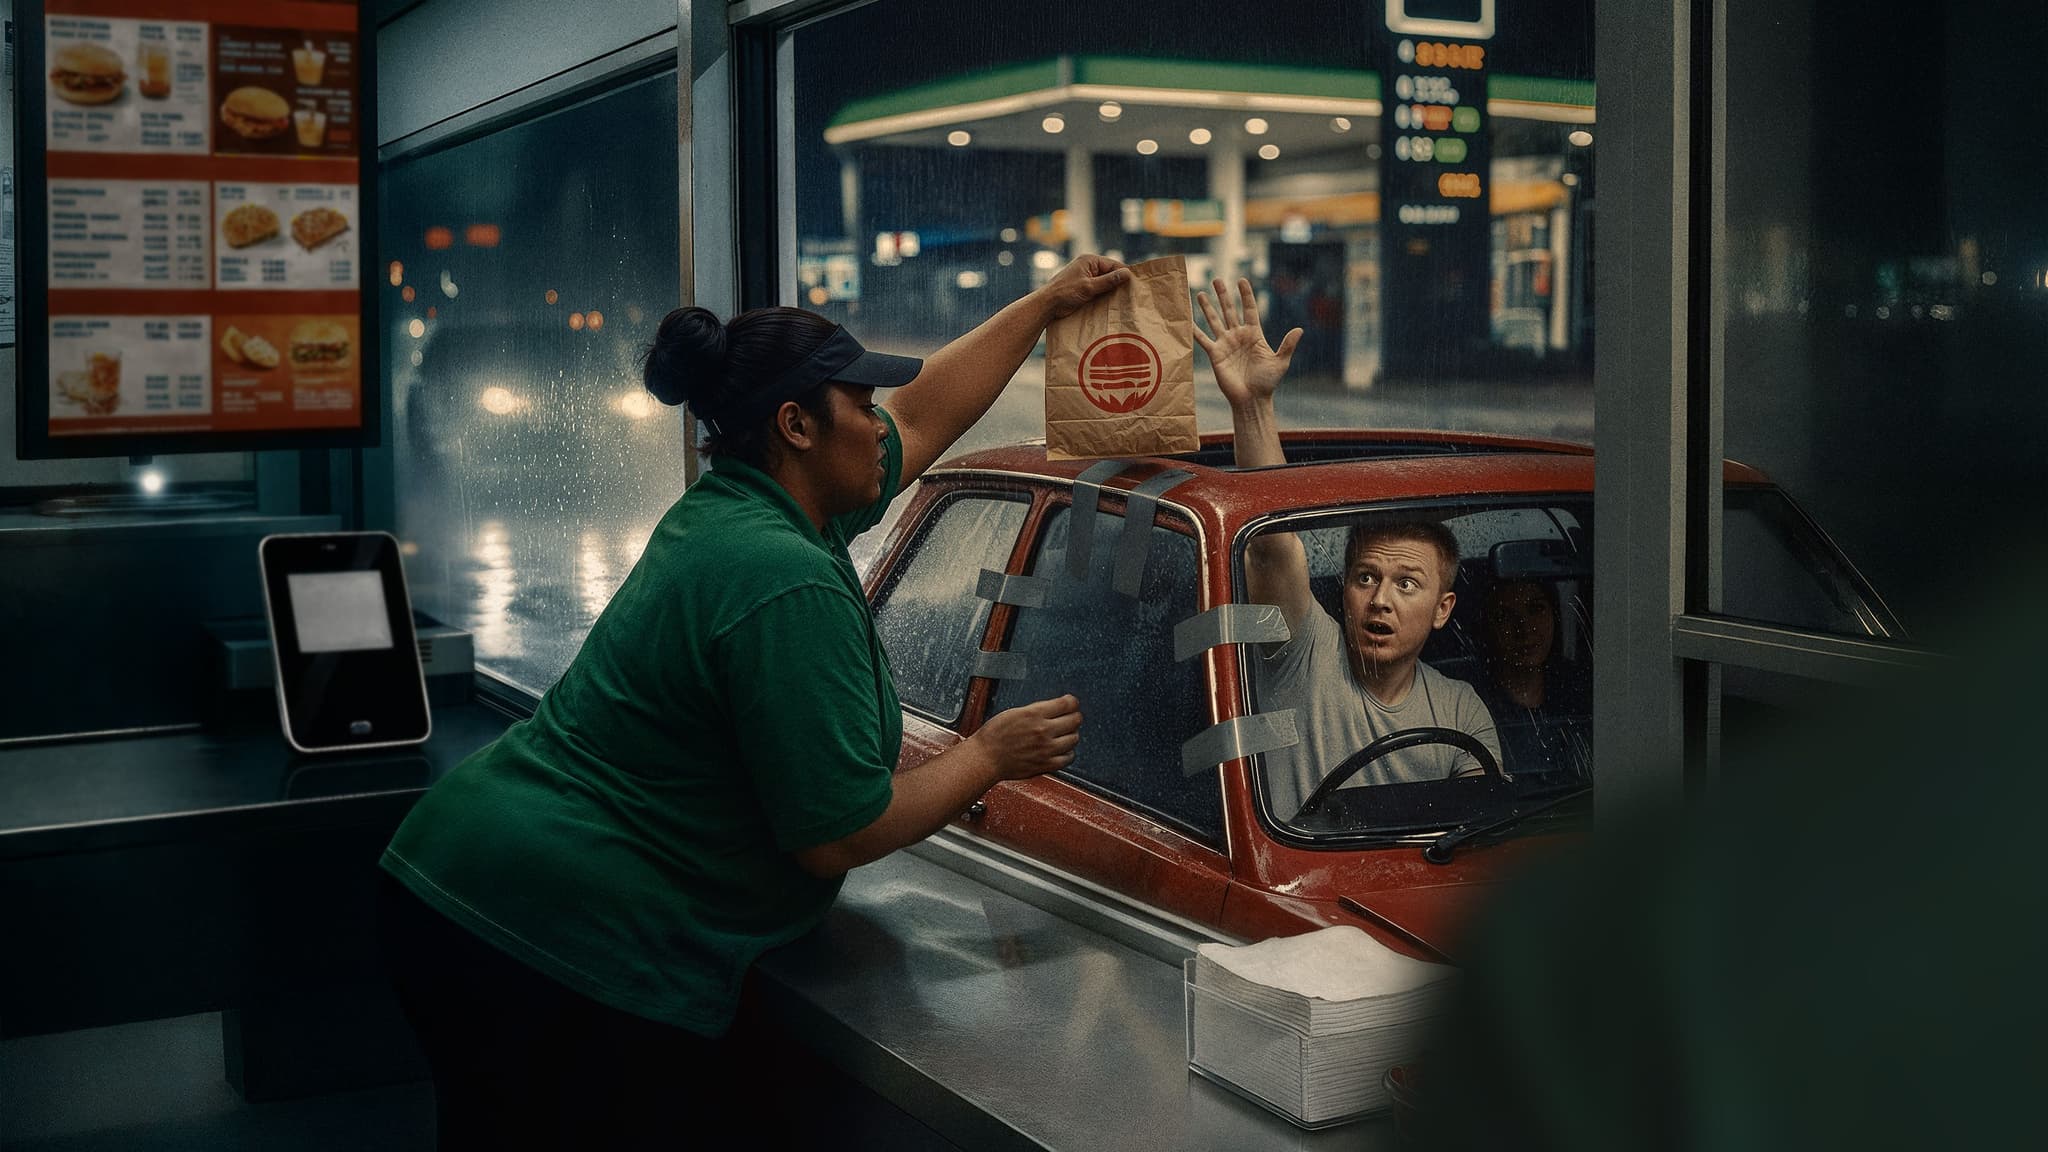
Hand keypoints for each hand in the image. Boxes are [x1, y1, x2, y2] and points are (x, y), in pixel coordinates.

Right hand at [972, 694, 1082, 780]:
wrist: (985, 758)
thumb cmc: (994, 736)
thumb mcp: (1014, 713)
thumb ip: (1036, 710)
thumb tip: (1056, 708)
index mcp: (1034, 714)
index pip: (1067, 704)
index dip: (1072, 702)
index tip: (1071, 703)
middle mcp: (1043, 731)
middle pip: (1075, 720)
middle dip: (1074, 717)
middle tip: (1070, 718)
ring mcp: (1046, 749)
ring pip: (1074, 738)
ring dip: (1071, 735)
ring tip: (1063, 734)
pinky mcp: (1045, 764)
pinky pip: (1068, 758)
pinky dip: (1067, 753)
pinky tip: (1060, 750)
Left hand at [1040, 255, 1129, 319]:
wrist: (1047, 305)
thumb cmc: (1065, 292)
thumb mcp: (1089, 286)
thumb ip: (1108, 281)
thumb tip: (1127, 273)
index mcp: (1089, 261)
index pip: (1113, 265)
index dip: (1124, 274)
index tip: (1135, 285)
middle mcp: (1088, 267)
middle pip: (1110, 274)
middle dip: (1118, 283)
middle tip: (1131, 295)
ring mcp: (1086, 278)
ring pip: (1105, 283)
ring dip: (1112, 291)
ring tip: (1124, 301)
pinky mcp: (1084, 289)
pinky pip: (1099, 290)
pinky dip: (1105, 296)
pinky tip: (1113, 304)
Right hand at [1194, 277, 1302, 409]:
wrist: (1252, 399)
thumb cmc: (1267, 382)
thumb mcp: (1280, 362)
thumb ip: (1288, 345)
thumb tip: (1300, 329)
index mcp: (1254, 335)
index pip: (1249, 309)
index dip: (1246, 295)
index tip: (1242, 280)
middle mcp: (1238, 336)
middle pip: (1229, 310)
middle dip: (1223, 295)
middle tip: (1217, 279)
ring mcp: (1226, 344)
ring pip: (1215, 320)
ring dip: (1207, 307)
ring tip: (1201, 292)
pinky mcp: (1215, 354)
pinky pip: (1203, 340)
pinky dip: (1195, 330)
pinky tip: (1187, 320)